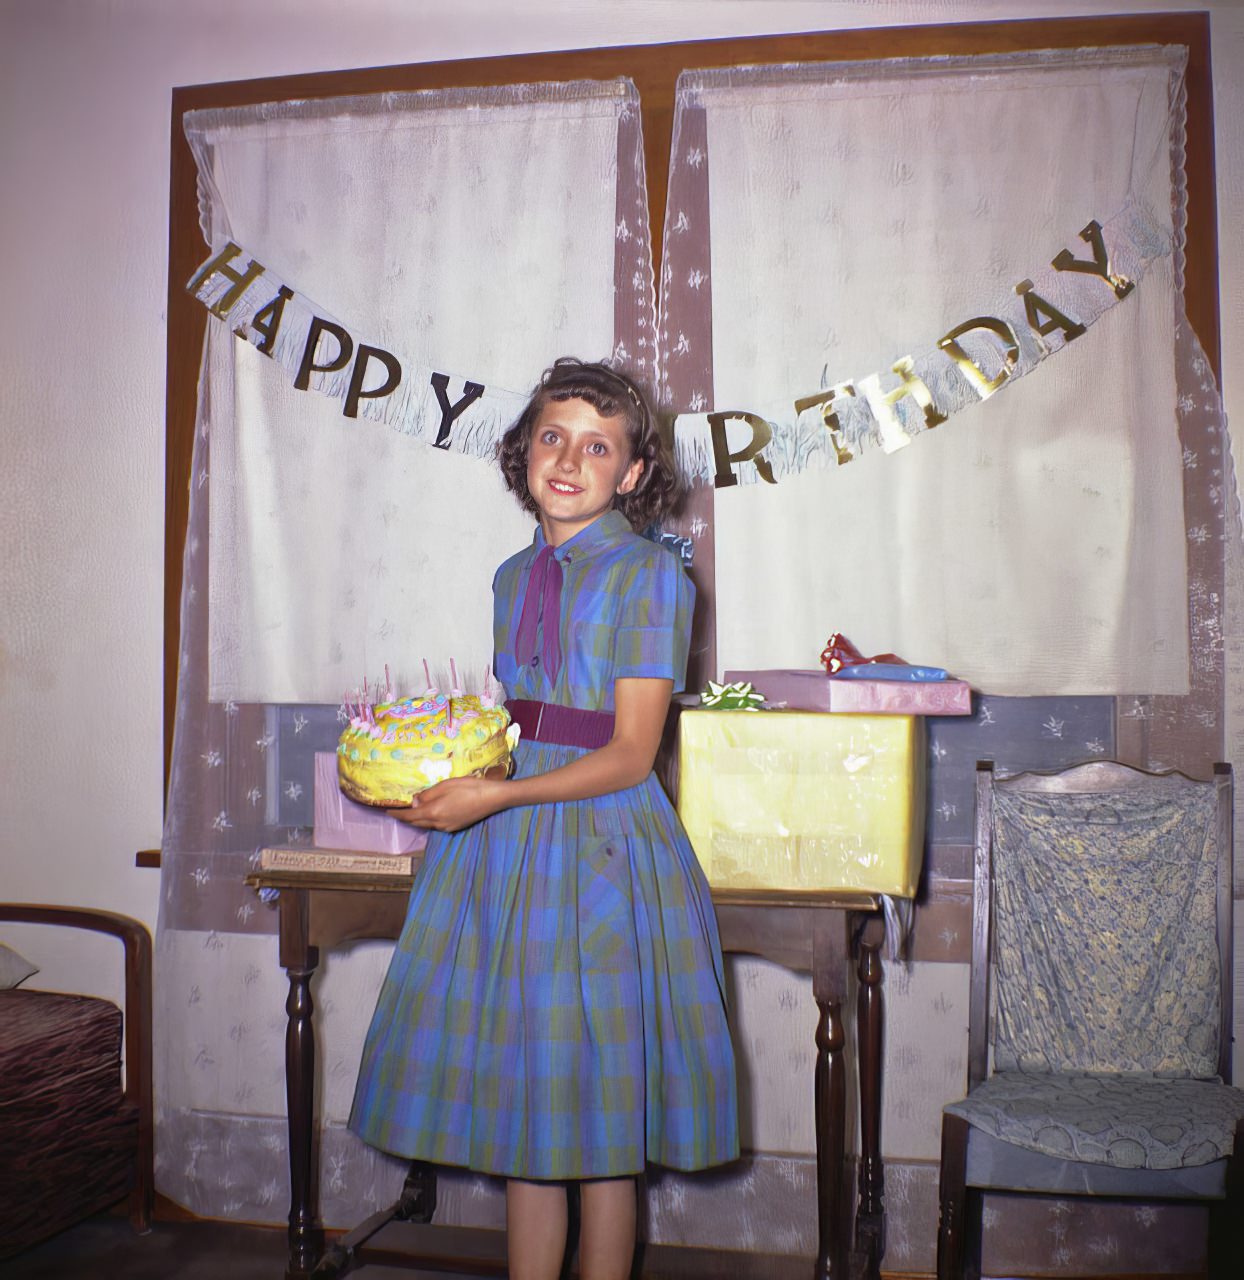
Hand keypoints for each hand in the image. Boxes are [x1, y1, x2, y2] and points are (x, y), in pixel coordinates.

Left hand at [391, 776, 506, 831]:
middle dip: (405, 818)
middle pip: (416, 823)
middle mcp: (438, 824)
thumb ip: (428, 795)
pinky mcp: (455, 826)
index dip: (397, 814)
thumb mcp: (445, 786)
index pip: (409, 815)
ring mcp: (447, 827)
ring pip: (427, 824)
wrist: (492, 798)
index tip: (387, 811)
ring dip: (417, 818)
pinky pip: (436, 824)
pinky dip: (429, 819)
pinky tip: (431, 811)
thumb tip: (415, 801)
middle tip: (397, 810)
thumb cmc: (469, 787)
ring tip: (412, 810)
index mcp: (433, 812)